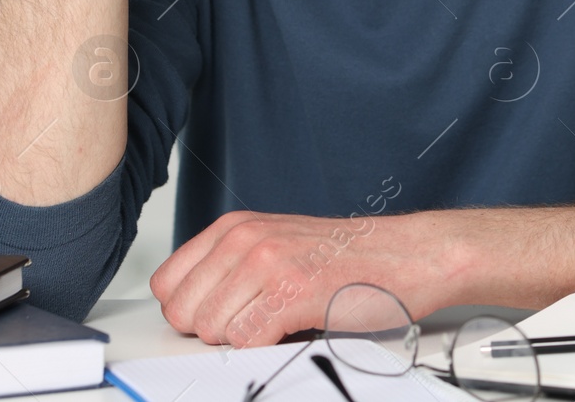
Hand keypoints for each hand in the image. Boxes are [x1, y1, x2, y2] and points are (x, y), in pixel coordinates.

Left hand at [149, 209, 458, 345]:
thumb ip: (230, 267)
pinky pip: (247, 341)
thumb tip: (188, 307)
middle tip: (251, 322)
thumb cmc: (347, 257)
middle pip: (183, 312)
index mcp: (234, 227)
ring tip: (277, 321)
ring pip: (212, 330)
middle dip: (211, 330)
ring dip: (243, 339)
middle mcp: (245, 239)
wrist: (406, 256)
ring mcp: (267, 264)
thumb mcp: (275, 244)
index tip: (214, 316)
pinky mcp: (292, 293)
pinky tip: (292, 328)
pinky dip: (265, 348)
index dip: (188, 311)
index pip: (168, 283)